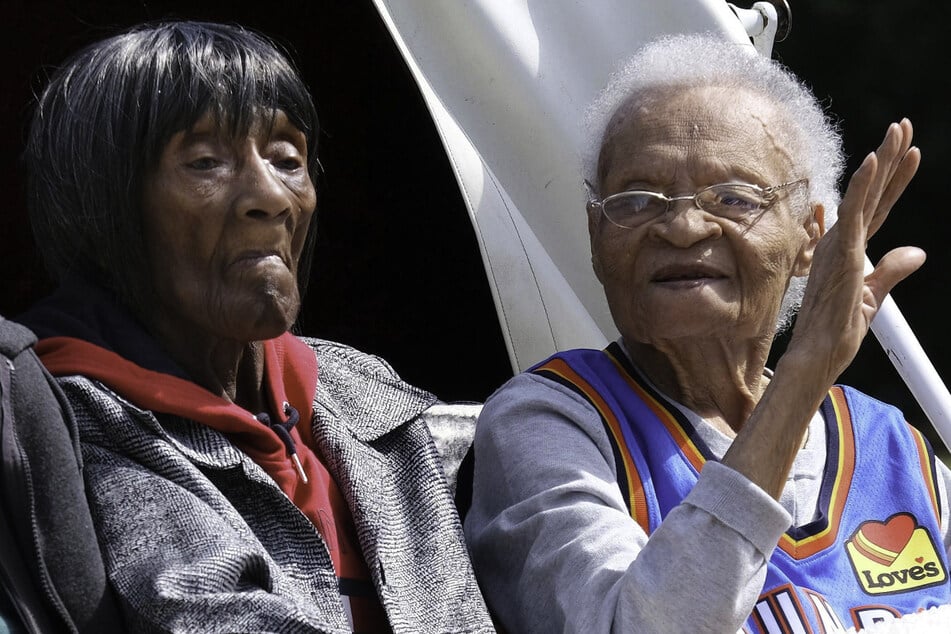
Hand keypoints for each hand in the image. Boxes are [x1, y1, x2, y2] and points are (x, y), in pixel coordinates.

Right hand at [786, 119, 924, 385]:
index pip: (879, 207)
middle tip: (904, 125)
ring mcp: (841, 244)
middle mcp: (842, 240)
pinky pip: (852, 212)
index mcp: (850, 249)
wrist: (817, 352)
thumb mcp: (874, 297)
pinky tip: (872, 162)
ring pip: (864, 194)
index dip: (895, 179)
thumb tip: (918, 251)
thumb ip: (892, 270)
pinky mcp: (840, 252)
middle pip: (873, 192)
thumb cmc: (836, 331)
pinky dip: (861, 186)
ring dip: (881, 161)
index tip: (912, 152)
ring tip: (897, 131)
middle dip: (889, 157)